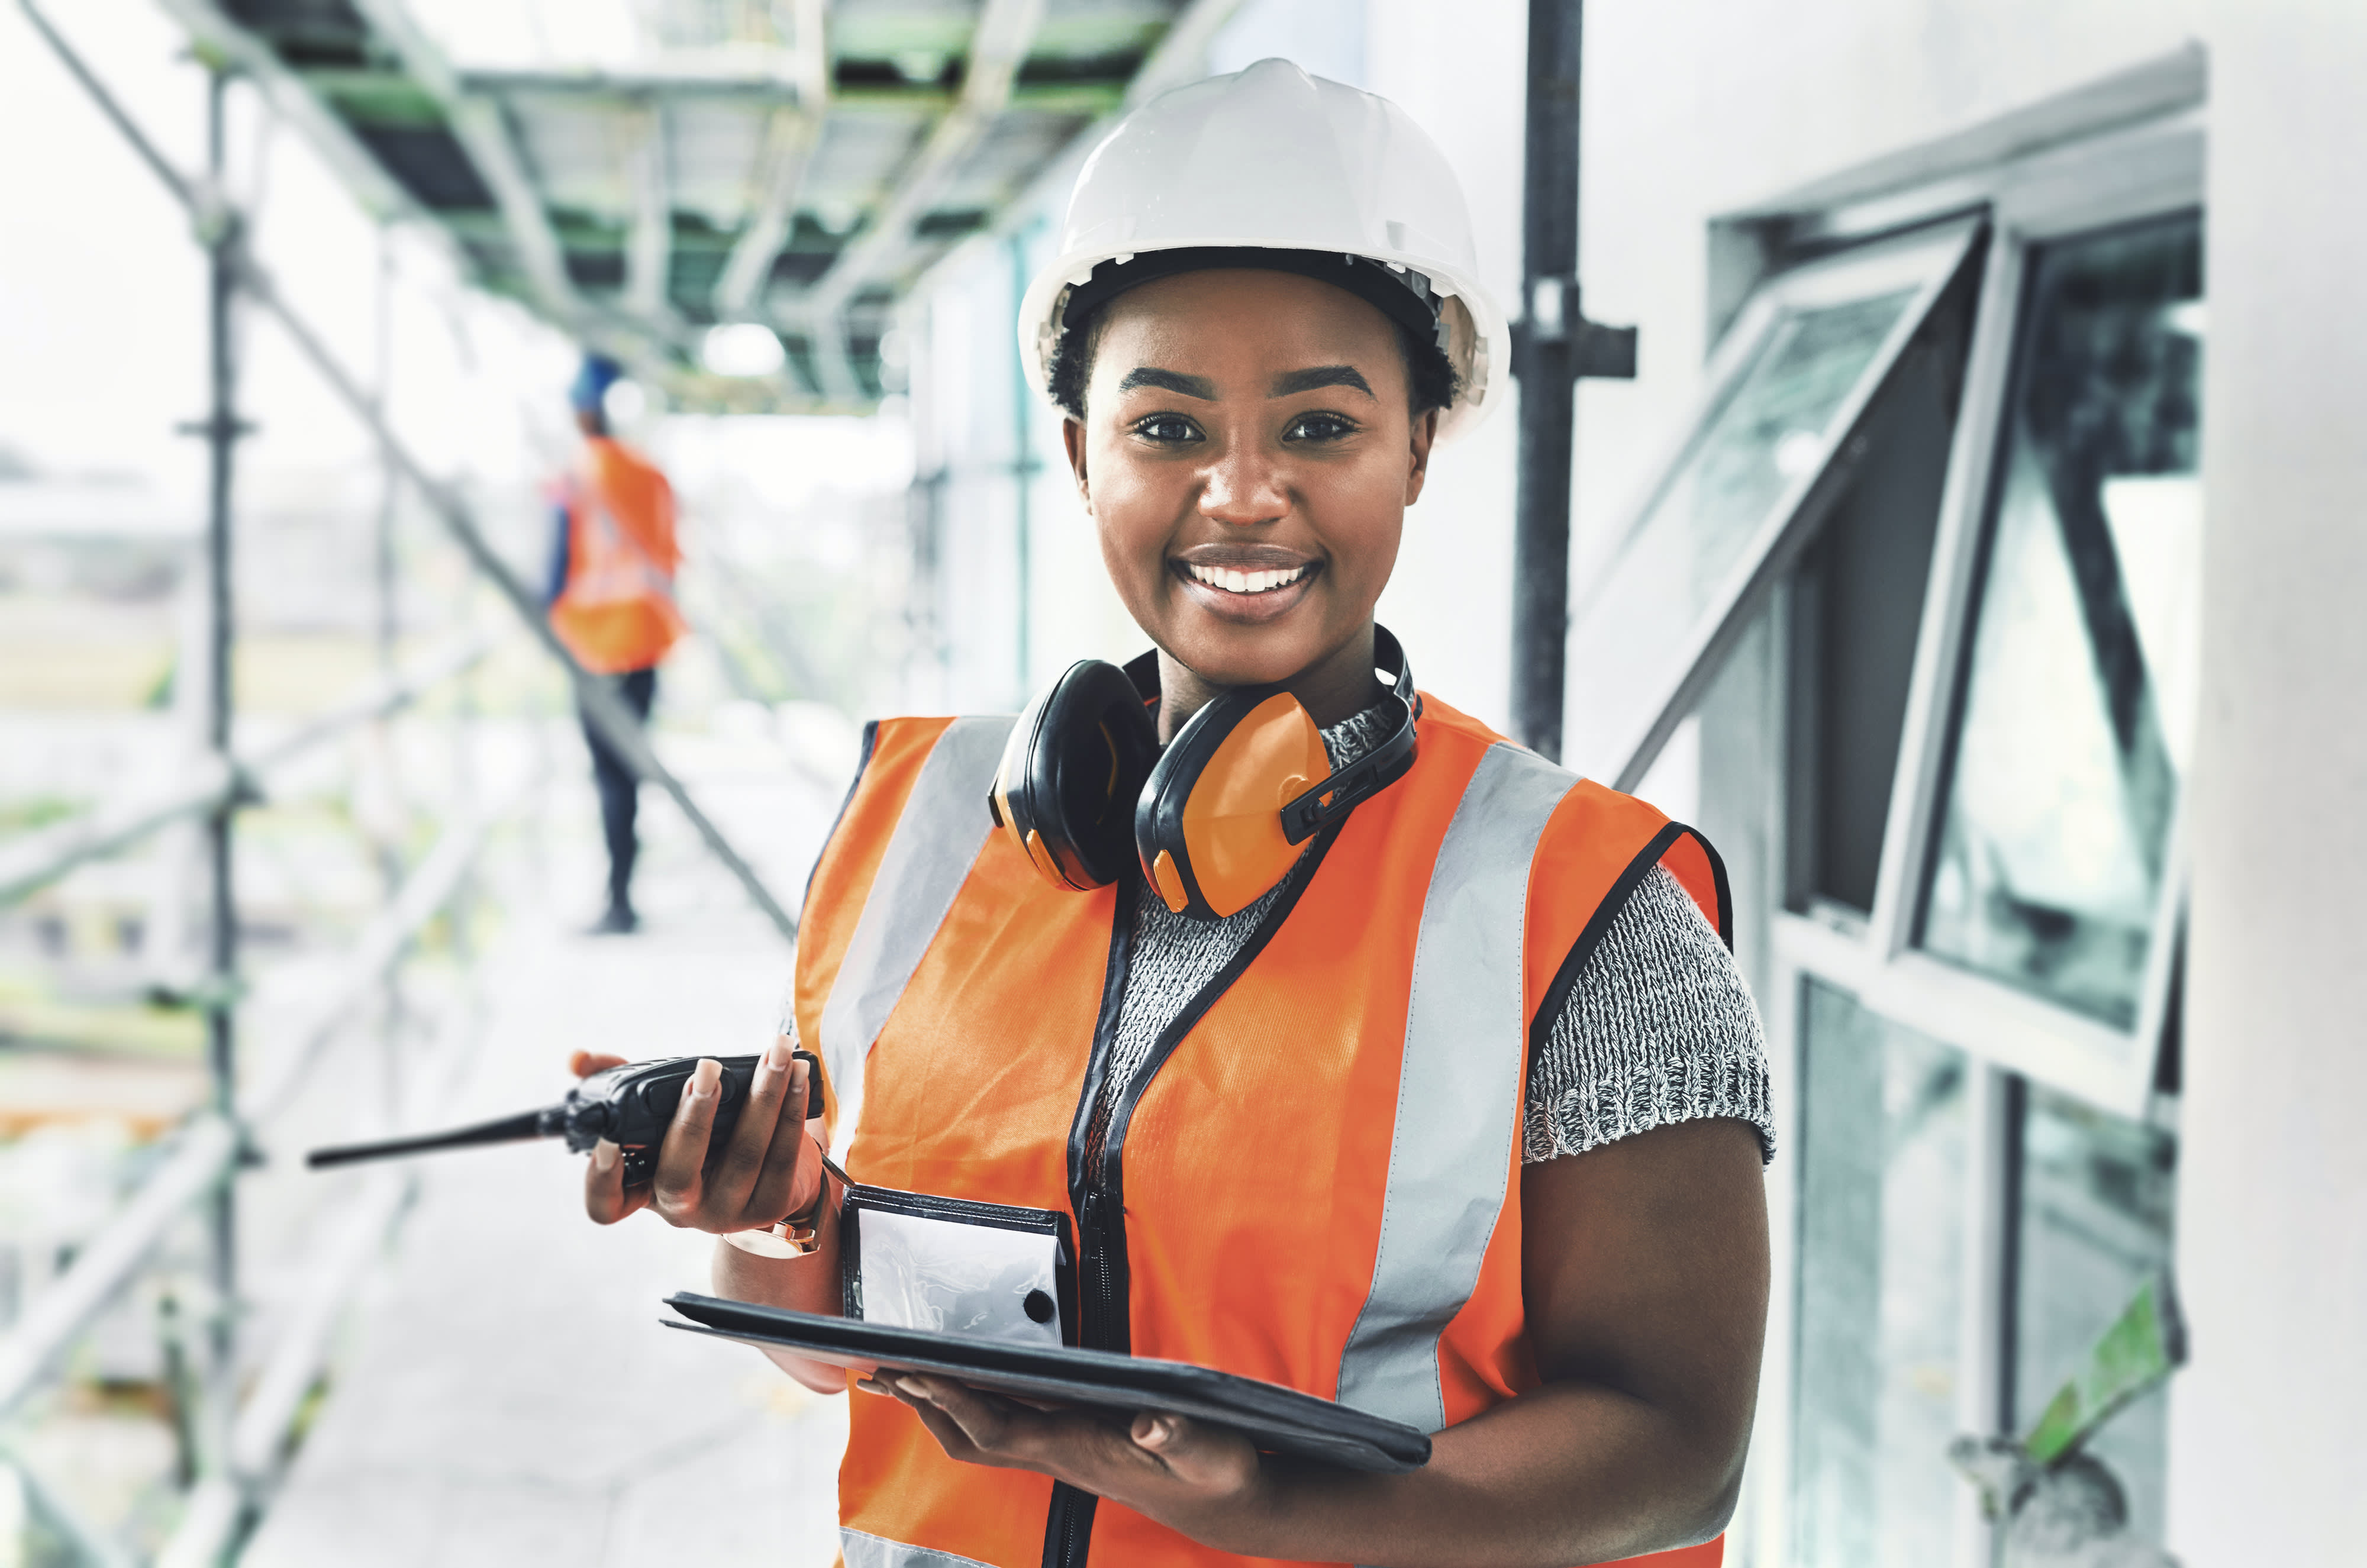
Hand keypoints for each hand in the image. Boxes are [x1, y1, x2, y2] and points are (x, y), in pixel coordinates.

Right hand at [575, 1039, 822, 1231]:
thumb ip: (621, 1081)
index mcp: (645, 1189)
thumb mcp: (663, 1115)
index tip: (608, 1141)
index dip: (602, 1180)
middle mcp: (683, 1209)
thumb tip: (579, 1058)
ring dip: (763, 1097)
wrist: (769, 1178)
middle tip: (706, 1068)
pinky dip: (791, 1110)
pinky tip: (798, 1075)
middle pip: (679, 1176)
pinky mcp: (773, 1204)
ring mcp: (729, 1212)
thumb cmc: (704, 1137)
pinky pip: (783, 1155)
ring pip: (744, 1157)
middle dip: (693, 1118)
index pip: (607, 1205)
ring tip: (774, 1053)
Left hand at [862, 1373, 1269, 1550]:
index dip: (954, 1399)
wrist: (1221, 1502)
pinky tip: (962, 1385)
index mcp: (1078, 1447)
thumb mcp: (1212, 1451)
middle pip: (969, 1435)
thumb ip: (1183, 1435)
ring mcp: (1059, 1449)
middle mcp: (1057, 1452)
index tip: (915, 1370)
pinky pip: (1002, 1425)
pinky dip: (968, 1402)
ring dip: (937, 1406)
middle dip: (923, 1403)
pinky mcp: (1068, 1442)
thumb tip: (1150, 1421)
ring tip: (899, 1376)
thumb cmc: (1216, 1473)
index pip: (999, 1426)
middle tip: (878, 1368)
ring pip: (979, 1435)